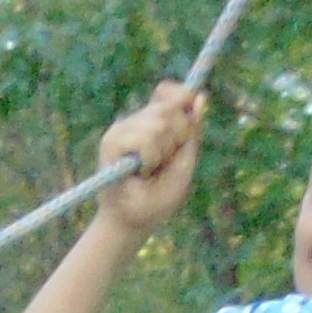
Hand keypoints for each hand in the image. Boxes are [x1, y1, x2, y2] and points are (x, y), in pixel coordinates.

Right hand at [93, 79, 203, 240]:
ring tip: (151, 170)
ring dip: (164, 152)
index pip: (168, 92)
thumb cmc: (159, 196)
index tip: (185, 127)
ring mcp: (123, 129)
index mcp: (154, 121)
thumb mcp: (185, 160)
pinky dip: (151, 158)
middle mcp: (137, 121)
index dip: (181, 99)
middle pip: (170, 108)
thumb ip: (193, 130)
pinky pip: (145, 138)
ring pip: (160, 123)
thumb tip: (200, 96)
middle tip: (165, 162)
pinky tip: (142, 171)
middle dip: (179, 137)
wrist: (134, 220)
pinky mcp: (111, 141)